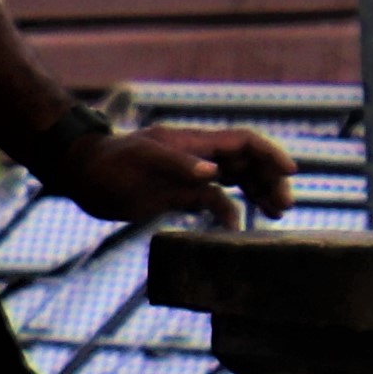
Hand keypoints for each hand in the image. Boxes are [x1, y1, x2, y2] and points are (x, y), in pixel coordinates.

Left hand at [52, 118, 291, 228]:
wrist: (82, 176)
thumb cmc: (110, 162)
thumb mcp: (142, 159)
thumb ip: (177, 164)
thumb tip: (214, 173)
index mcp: (196, 143)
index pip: (244, 143)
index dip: (270, 154)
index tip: (290, 172)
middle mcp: (198, 158)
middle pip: (247, 165)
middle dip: (270, 181)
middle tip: (284, 206)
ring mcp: (189, 177)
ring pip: (235, 183)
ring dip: (257, 196)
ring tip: (275, 215)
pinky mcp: (177, 196)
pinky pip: (212, 203)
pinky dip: (227, 214)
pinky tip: (236, 229)